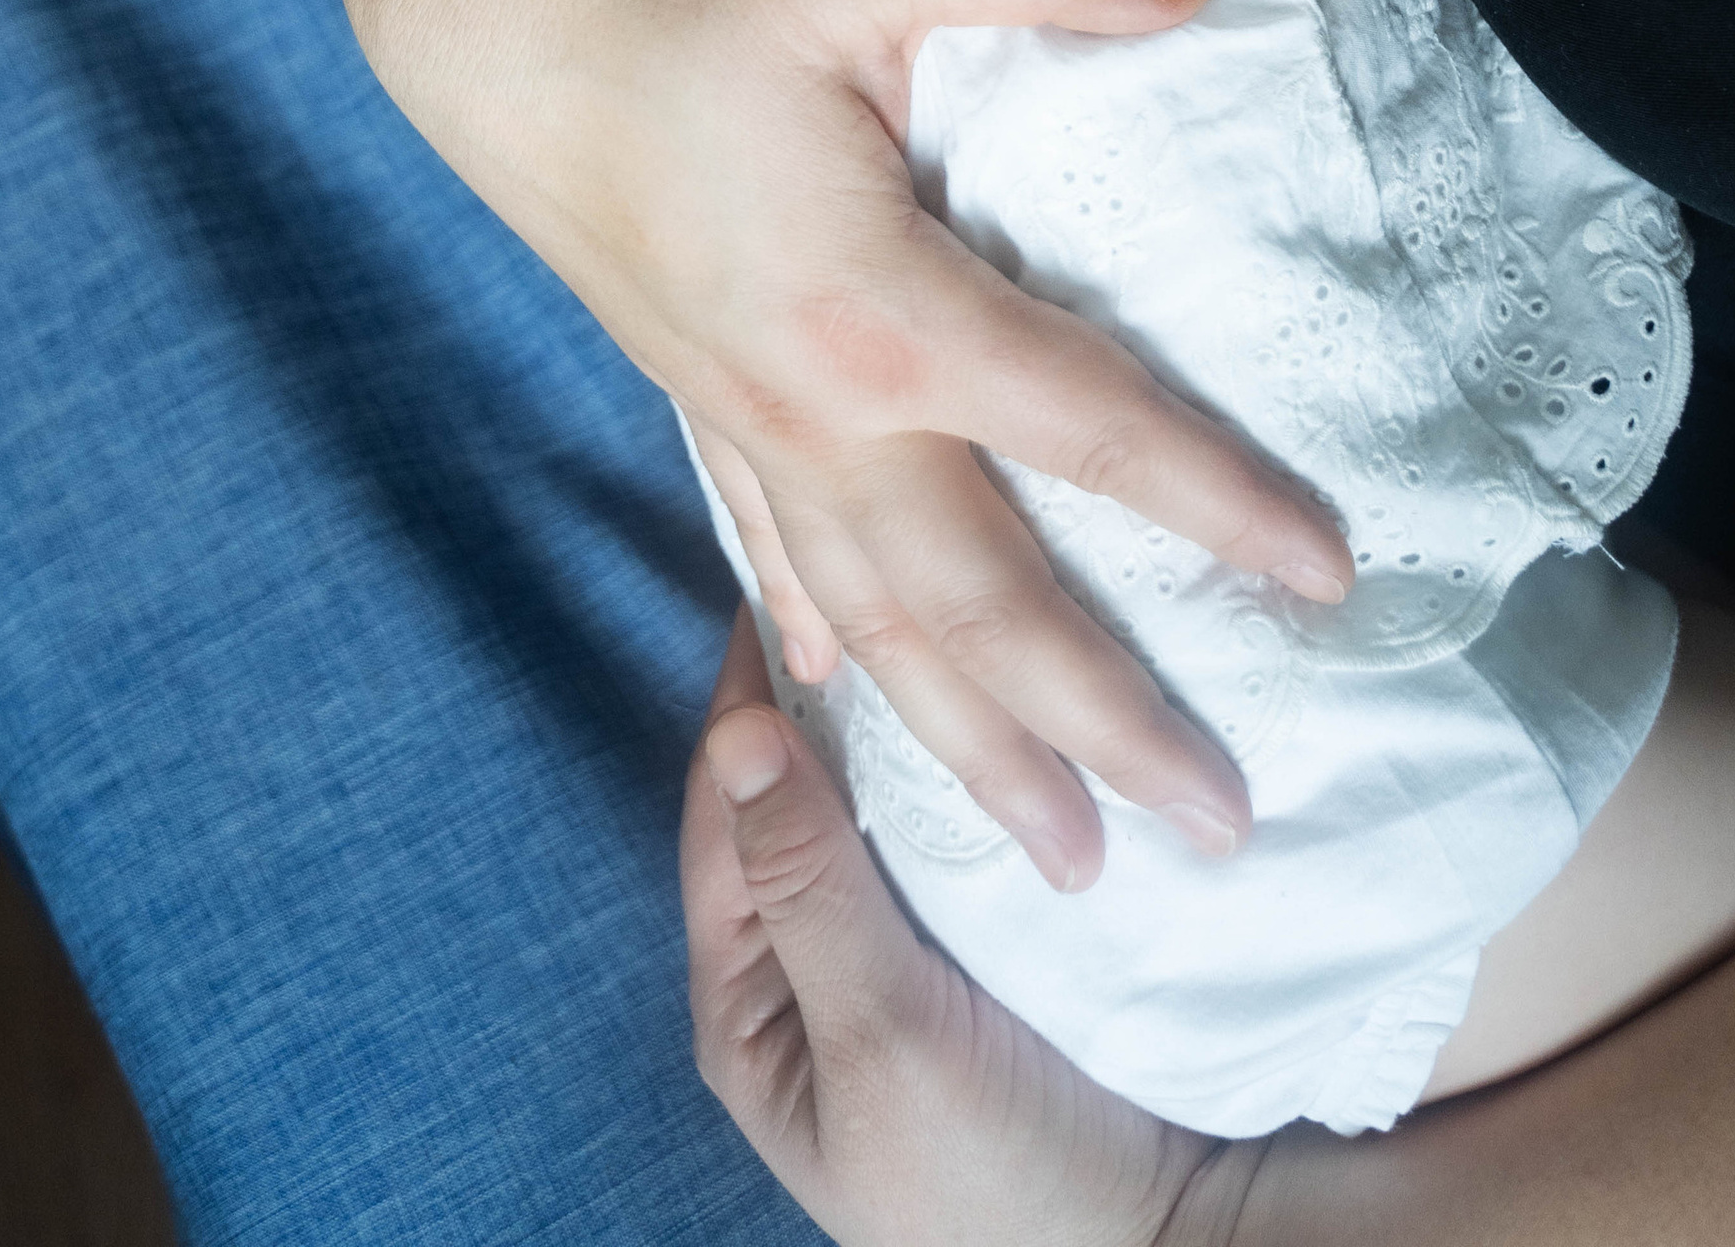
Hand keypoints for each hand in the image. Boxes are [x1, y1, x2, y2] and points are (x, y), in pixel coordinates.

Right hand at [312, 0, 1350, 891]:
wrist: (479, 8)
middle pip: (982, 603)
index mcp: (875, 307)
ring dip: (972, 743)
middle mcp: (811, 401)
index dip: (1215, 504)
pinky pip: (769, 550)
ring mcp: (740, 413)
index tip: (1328, 579)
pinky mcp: (689, 389)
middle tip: (1219, 832)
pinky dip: (822, 637)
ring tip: (1064, 856)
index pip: (1085, 428)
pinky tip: (838, 693)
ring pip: (876, 621)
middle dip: (1101, 727)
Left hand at [684, 610, 1253, 1246]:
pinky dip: (978, 763)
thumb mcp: (881, 1039)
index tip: (792, 567)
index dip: (751, 692)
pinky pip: (962, 831)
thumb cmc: (997, 1179)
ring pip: (889, 800)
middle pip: (805, 792)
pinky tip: (1011, 692)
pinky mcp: (992, 947)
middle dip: (837, 688)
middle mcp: (811, 966)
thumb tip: (734, 731)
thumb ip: (809, 889)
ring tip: (945, 600)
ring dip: (915, 717)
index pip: (724, 810)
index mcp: (748, 1003)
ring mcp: (906, 953)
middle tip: (881, 555)